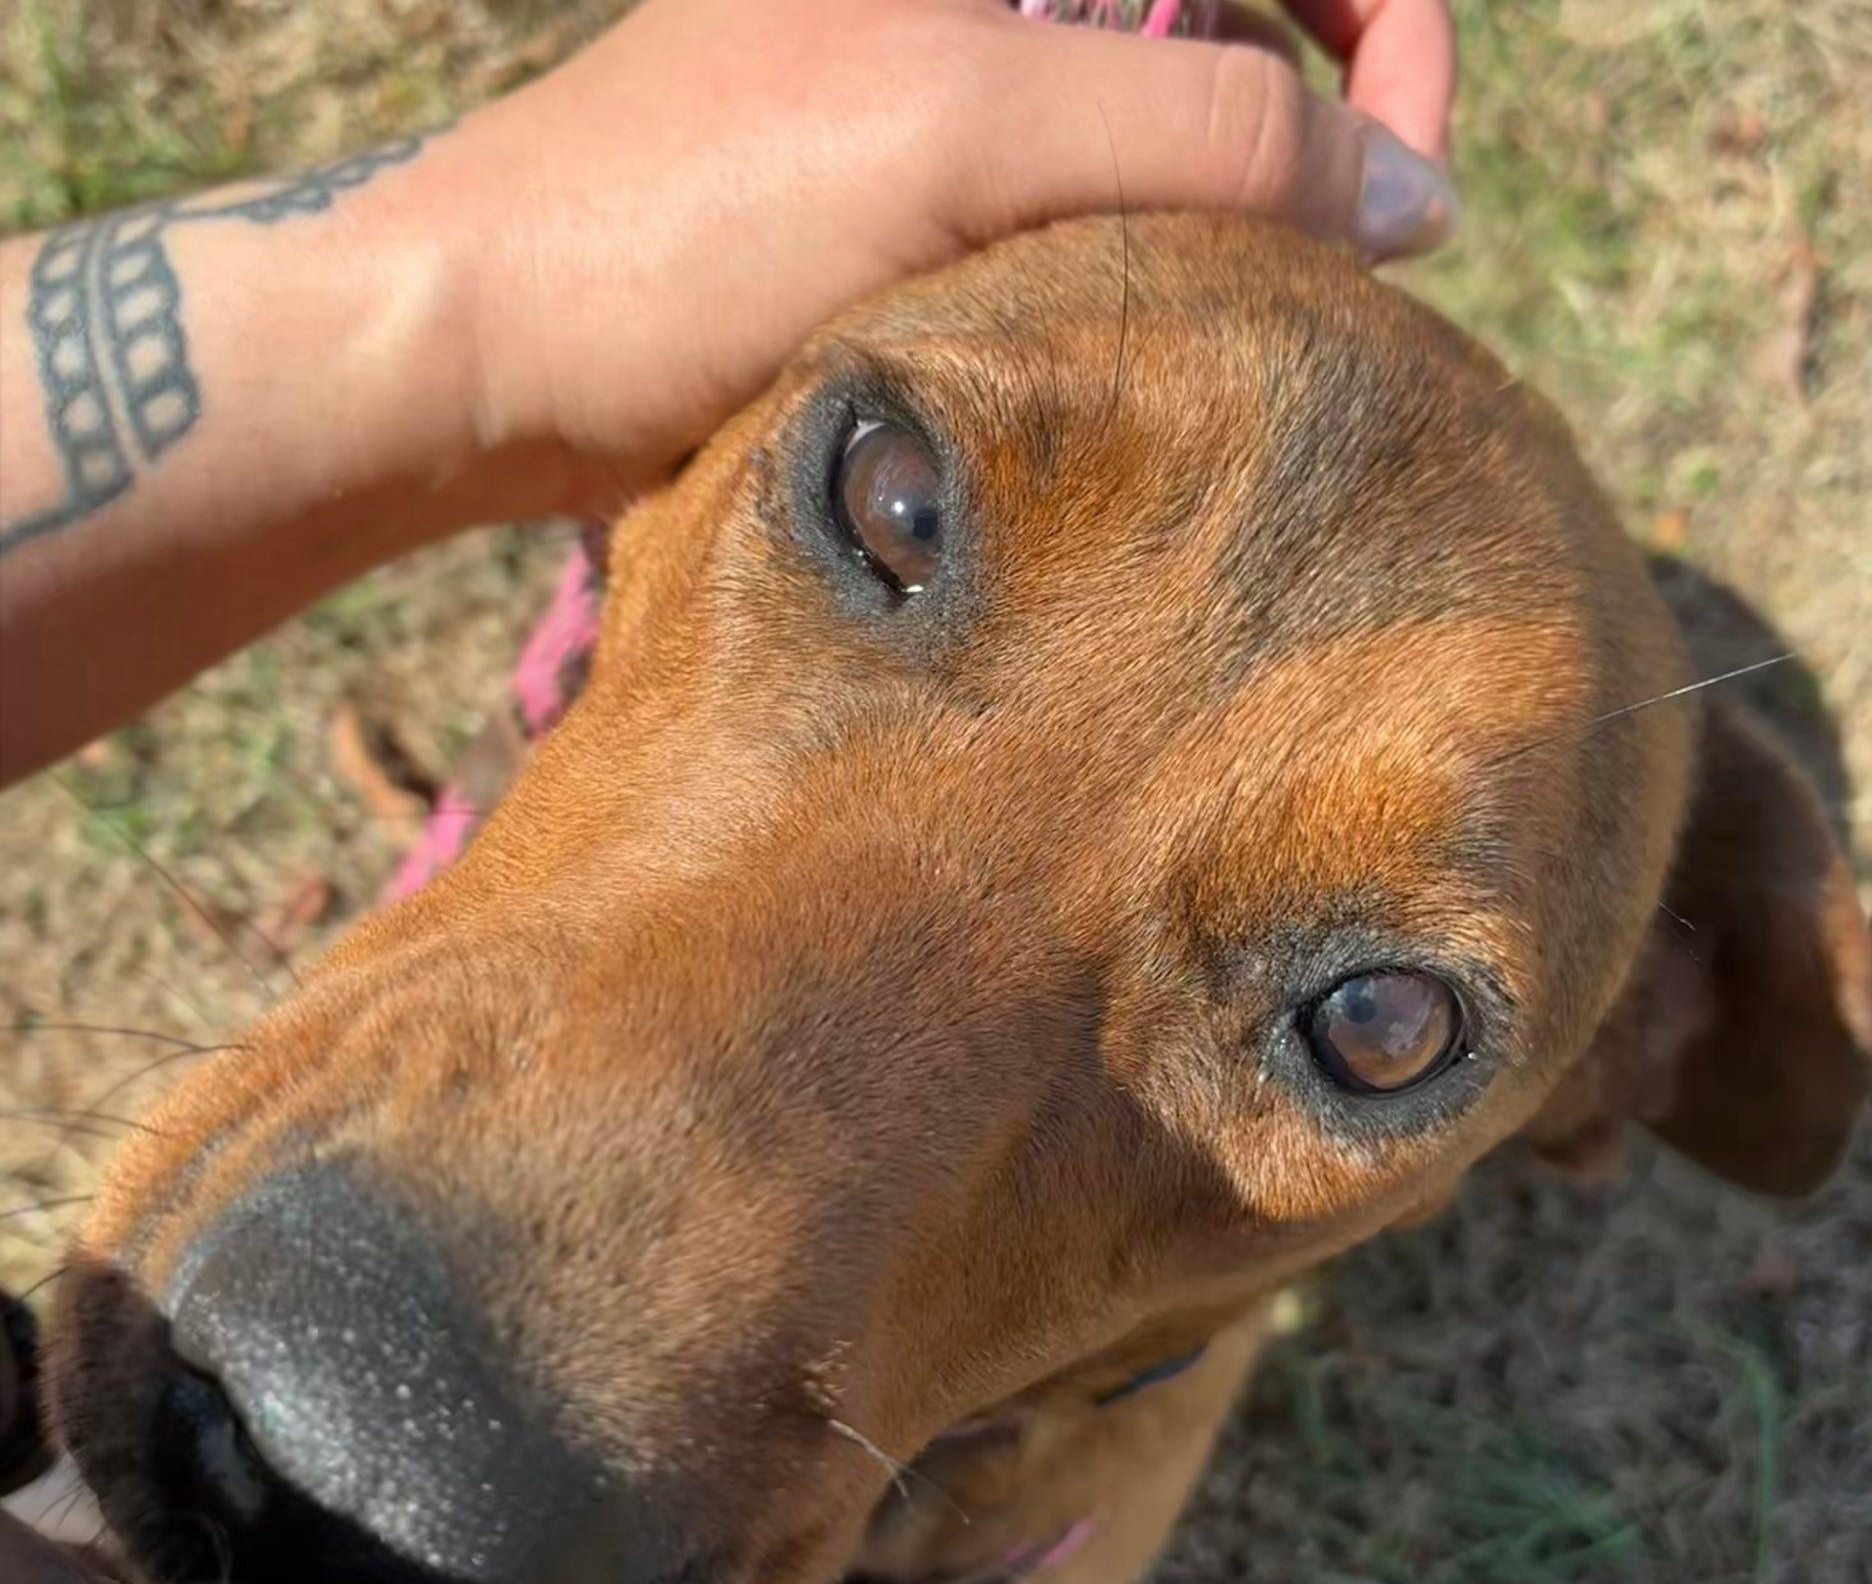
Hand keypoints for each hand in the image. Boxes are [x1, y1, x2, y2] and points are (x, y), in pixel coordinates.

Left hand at [437, 0, 1457, 494]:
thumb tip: (1412, 191)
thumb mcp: (968, 134)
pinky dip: (1149, 274)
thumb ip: (1213, 124)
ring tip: (1241, 333)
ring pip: (1178, 127)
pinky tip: (1145, 349)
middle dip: (1324, 133)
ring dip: (1238, 225)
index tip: (1410, 180)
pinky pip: (1097, 212)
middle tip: (1341, 286)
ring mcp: (965, 86)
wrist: (502, 345)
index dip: (1394, 18)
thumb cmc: (696, 221)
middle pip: (1251, 13)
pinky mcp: (929, 198)